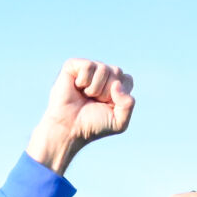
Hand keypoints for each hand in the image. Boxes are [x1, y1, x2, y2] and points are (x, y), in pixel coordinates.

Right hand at [28, 59, 134, 174]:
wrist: (68, 130)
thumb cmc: (92, 127)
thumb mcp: (119, 122)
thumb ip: (128, 105)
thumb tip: (117, 84)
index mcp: (114, 85)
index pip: (127, 80)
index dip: (119, 95)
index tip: (107, 106)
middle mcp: (102, 74)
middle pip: (117, 72)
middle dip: (107, 92)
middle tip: (94, 102)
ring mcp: (88, 69)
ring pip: (103, 69)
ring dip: (95, 88)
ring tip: (84, 96)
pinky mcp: (73, 66)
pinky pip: (88, 66)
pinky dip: (83, 81)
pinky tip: (76, 88)